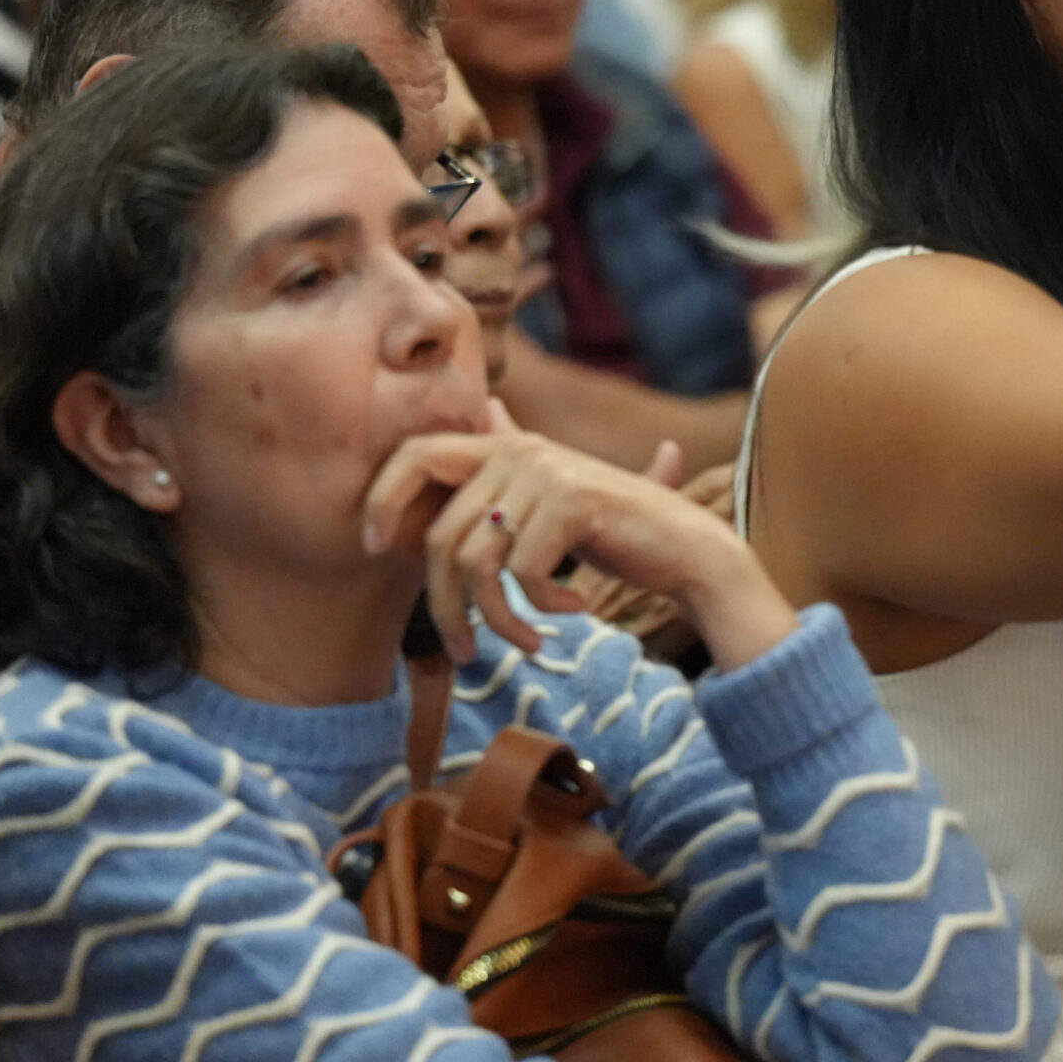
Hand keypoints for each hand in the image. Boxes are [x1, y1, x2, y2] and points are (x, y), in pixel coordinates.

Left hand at [363, 403, 799, 668]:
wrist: (687, 549)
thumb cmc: (616, 532)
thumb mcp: (555, 496)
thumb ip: (520, 457)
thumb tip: (489, 410)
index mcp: (506, 447)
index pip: (415, 456)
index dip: (382, 500)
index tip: (375, 550)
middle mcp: (521, 452)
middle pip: (441, 536)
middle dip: (445, 605)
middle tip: (461, 651)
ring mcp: (545, 474)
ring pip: (478, 564)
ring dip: (497, 620)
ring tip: (525, 640)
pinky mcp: (571, 502)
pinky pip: (522, 573)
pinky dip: (541, 607)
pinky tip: (572, 608)